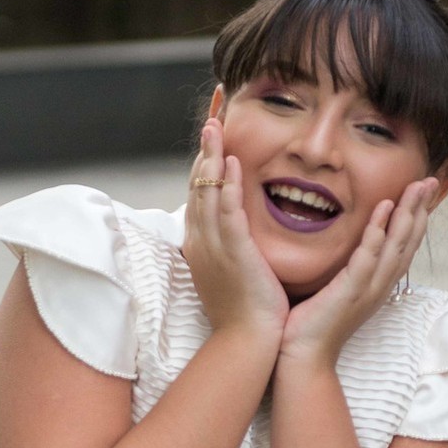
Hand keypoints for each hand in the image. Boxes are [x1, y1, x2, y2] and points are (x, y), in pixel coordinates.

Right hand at [182, 119, 288, 344]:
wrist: (248, 340)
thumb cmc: (247, 309)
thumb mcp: (235, 267)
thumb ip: (235, 241)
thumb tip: (240, 222)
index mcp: (203, 240)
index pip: (202, 188)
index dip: (208, 154)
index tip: (216, 125)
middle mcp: (202, 238)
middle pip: (199, 181)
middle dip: (207, 143)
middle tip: (214, 106)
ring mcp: (213, 245)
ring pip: (207, 191)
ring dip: (211, 155)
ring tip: (216, 122)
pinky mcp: (231, 253)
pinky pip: (226, 212)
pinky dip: (227, 185)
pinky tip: (232, 162)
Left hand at [277, 176, 439, 371]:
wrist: (303, 357)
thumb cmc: (313, 325)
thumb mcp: (335, 292)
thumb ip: (344, 271)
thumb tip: (340, 248)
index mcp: (376, 285)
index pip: (402, 246)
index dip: (414, 219)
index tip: (422, 193)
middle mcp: (379, 286)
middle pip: (407, 242)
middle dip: (420, 210)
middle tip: (430, 181)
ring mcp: (368, 288)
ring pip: (396, 245)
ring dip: (408, 214)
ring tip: (416, 187)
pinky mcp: (351, 291)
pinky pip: (369, 257)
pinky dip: (379, 232)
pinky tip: (384, 209)